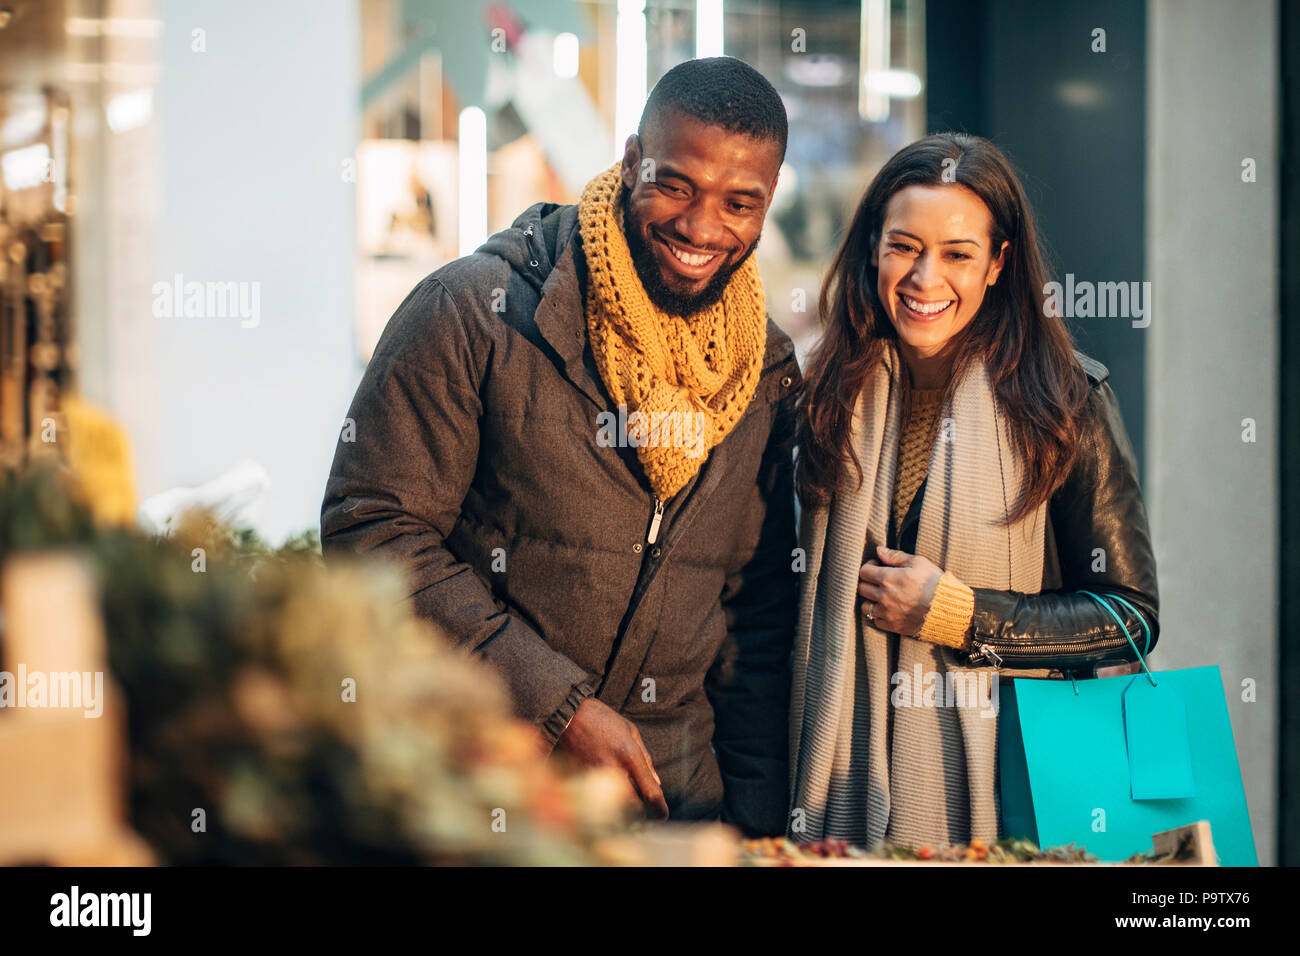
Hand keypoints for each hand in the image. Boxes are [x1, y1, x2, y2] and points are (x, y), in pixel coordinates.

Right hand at [555, 697, 669, 820]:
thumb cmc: (602, 720)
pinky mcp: (582, 781)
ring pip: (615, 807)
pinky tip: (609, 793)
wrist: (569, 716)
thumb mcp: (631, 732)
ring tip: (626, 800)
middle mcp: (614, 769)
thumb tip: (657, 783)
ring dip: (624, 809)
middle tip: (644, 807)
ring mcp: (596, 778)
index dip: (660, 809)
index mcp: (630, 755)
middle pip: (634, 808)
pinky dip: (607, 801)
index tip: (663, 814)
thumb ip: (646, 759)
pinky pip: (600, 800)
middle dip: (642, 812)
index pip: (651, 793)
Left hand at [858, 545, 943, 635]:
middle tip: (878, 580)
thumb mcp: (918, 562)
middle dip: (868, 582)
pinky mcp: (893, 626)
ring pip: (865, 607)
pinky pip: (876, 621)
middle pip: (862, 588)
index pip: (864, 572)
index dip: (869, 566)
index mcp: (888, 579)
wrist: (948, 608)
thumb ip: (895, 556)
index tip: (877, 566)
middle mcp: (884, 596)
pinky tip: (888, 609)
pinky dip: (879, 615)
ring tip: (881, 596)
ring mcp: (887, 613)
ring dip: (870, 600)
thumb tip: (878, 550)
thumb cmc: (934, 582)